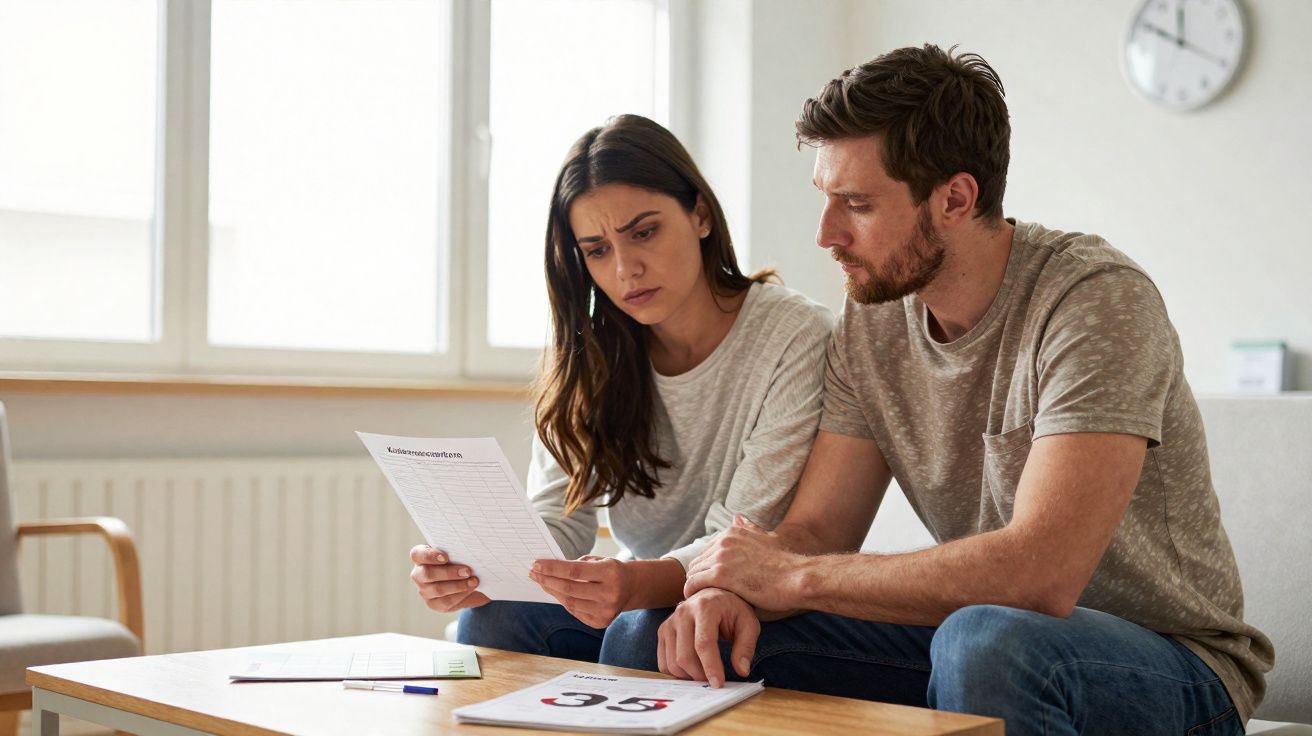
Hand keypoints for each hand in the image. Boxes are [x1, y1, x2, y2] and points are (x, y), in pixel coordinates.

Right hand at [409, 544, 489, 612]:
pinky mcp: (433, 603)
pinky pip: (446, 602)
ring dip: (458, 585)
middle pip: (427, 574)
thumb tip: (469, 548)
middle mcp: (419, 574)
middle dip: (449, 573)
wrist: (467, 580)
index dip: (429, 555)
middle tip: (467, 571)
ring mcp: (424, 590)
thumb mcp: (457, 552)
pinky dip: (461, 595)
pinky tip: (471, 589)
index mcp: (421, 557)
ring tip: (474, 581)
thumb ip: (457, 550)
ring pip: (437, 589)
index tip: (445, 557)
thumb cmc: (460, 560)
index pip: (417, 554)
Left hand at [530, 555, 633, 628]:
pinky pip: (575, 612)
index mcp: (610, 572)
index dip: (553, 568)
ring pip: (570, 602)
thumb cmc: (610, 570)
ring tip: (542, 582)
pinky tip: (556, 592)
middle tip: (534, 573)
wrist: (632, 587)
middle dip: (548, 580)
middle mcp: (609, 593)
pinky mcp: (602, 622)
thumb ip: (576, 565)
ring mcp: (606, 610)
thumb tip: (548, 571)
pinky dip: (563, 601)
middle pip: (569, 588)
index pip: (574, 571)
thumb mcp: (599, 560)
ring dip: (552, 591)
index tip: (536, 564)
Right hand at [658, 588, 758, 687]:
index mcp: (705, 607)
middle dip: (699, 676)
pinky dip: (677, 673)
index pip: (703, 644)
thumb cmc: (733, 610)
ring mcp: (669, 622)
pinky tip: (692, 670)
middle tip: (714, 682)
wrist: (714, 595)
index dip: (710, 667)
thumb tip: (742, 670)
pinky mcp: (663, 631)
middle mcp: (682, 612)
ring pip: (672, 662)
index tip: (718, 684)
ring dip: (689, 676)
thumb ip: (746, 647)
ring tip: (705, 674)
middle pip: (684, 656)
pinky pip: (664, 662)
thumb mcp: (748, 624)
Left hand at [684, 515, 802, 610]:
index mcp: (733, 532)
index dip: (707, 567)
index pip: (707, 550)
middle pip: (698, 561)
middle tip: (703, 594)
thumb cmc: (786, 565)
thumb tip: (737, 517)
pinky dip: (692, 592)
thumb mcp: (767, 539)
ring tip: (701, 600)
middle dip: (698, 576)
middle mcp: (724, 541)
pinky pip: (694, 583)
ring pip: (693, 572)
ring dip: (694, 586)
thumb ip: (750, 529)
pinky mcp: (721, 575)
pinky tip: (698, 602)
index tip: (710, 582)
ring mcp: (722, 557)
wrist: (797, 578)